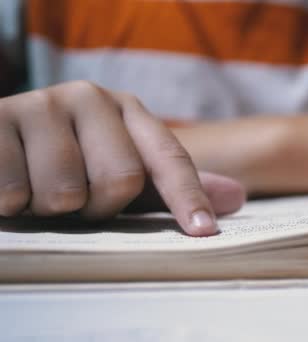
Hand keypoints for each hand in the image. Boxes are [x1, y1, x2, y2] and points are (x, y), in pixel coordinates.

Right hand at [0, 81, 244, 235]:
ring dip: (49, 208)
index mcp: (128, 110)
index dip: (188, 197)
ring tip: (37, 188)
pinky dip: (12, 201)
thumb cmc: (64, 163)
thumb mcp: (118, 171)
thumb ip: (169, 185)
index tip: (203, 231)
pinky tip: (8, 183)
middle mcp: (90, 98)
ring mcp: (41, 104)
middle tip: (74, 199)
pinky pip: (15, 189)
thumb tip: (236, 198)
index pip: (170, 158)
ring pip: (66, 191)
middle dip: (97, 207)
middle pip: (121, 179)